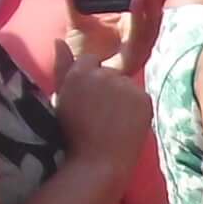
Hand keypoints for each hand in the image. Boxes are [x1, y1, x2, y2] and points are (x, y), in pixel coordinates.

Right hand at [52, 20, 153, 175]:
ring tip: (112, 122)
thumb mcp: (61, 99)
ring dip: (121, 97)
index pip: (90, 62)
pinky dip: (135, 108)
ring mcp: (126, 85)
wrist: (97, 163)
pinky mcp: (143, 98)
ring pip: (125, 85)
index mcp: (80, 72)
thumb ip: (61, 68)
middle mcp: (104, 73)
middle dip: (107, 88)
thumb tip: (59, 40)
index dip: (90, 83)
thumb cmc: (72, 134)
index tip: (88, 102)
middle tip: (100, 116)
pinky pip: (139, 97)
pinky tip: (125, 125)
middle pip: (109, 73)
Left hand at [75, 0, 164, 76]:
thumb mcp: (76, 16)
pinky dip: (143, 14)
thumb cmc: (80, 51)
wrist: (75, 79)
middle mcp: (141, 31)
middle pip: (154, 0)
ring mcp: (142, 43)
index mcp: (133, 21)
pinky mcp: (137, 55)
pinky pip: (146, 31)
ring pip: (154, 14)